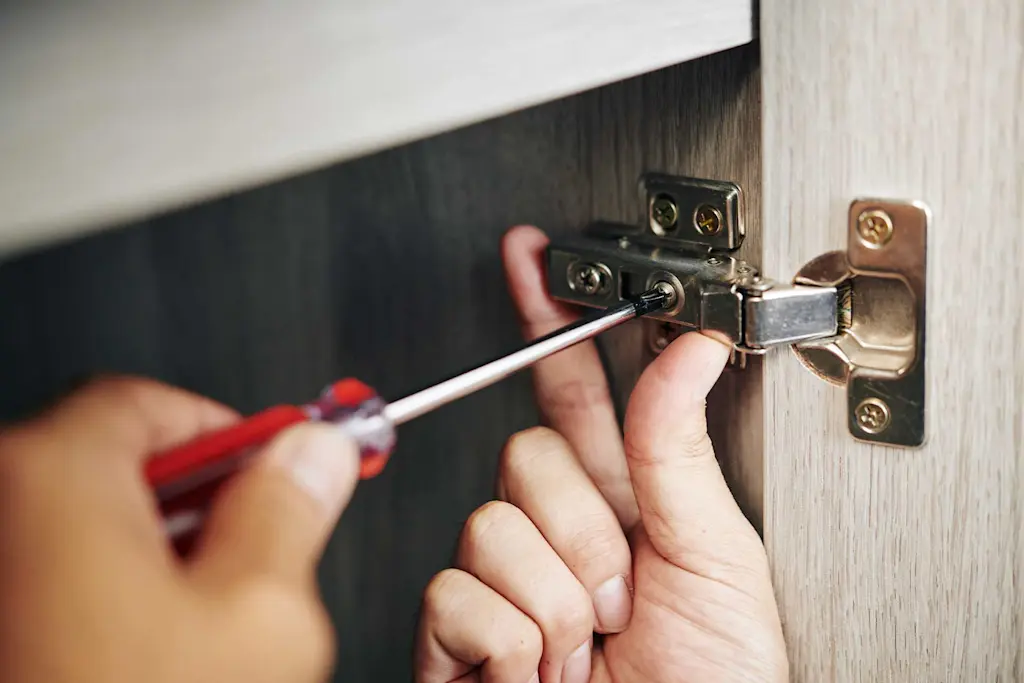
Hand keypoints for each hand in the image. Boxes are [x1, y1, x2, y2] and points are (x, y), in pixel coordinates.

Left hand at [0, 377, 359, 682]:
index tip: (278, 459)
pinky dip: (106, 589)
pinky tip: (149, 647)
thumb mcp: (259, 615)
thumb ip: (290, 510)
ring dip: (157, 551)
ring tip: (205, 620)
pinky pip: (50, 571)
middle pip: (115, 460)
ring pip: (82, 523)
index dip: (232, 429)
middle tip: (258, 541)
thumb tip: (311, 456)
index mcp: (49, 477)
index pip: (151, 403)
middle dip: (201, 498)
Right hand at [415, 226, 787, 682]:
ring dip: (560, 600)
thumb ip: (679, 451)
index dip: (551, 319)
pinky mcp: (459, 636)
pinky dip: (514, 646)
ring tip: (591, 648)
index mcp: (624, 501)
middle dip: (586, 530)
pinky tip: (539, 675)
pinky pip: (458, 595)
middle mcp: (557, 531)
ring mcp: (505, 582)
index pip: (572, 390)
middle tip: (623, 593)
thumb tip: (688, 348)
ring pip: (493, 525)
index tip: (533, 256)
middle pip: (527, 454)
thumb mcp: (716, 560)